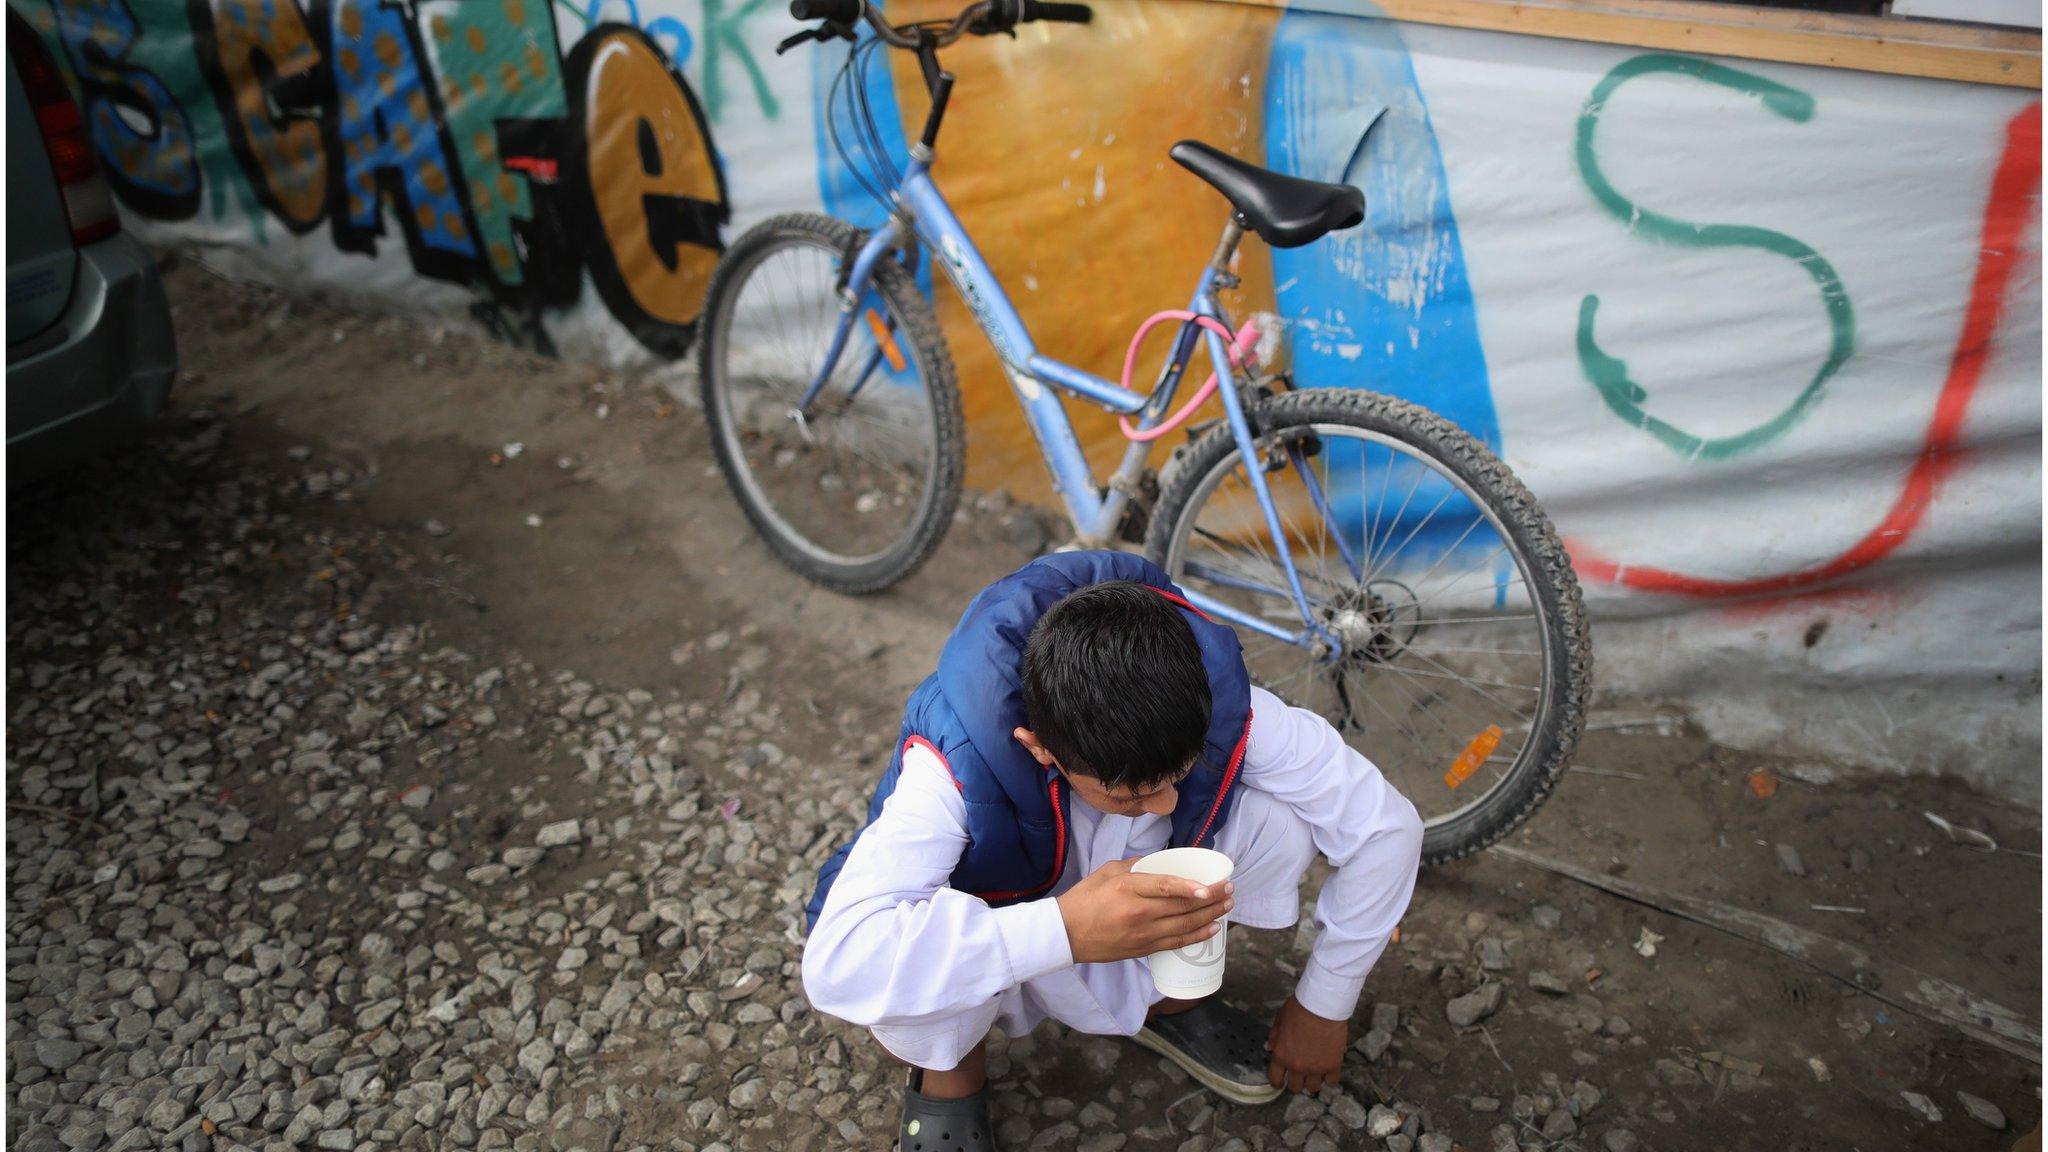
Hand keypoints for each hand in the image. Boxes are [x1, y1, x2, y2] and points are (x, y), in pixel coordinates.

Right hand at [1056, 858, 1232, 963]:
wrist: (1066, 934)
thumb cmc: (1084, 898)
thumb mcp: (1107, 871)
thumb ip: (1136, 865)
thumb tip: (1161, 862)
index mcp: (1128, 889)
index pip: (1165, 887)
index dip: (1190, 888)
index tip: (1211, 886)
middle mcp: (1138, 913)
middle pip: (1182, 907)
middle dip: (1211, 898)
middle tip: (1229, 889)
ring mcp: (1142, 934)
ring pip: (1184, 926)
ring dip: (1211, 915)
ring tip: (1227, 905)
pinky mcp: (1143, 949)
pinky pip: (1176, 943)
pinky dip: (1197, 936)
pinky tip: (1213, 928)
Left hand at [1266, 995, 1346, 1093]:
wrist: (1322, 1006)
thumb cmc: (1299, 1009)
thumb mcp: (1280, 1020)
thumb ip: (1274, 1037)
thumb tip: (1269, 1048)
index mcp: (1281, 1055)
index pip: (1275, 1078)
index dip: (1277, 1082)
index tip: (1280, 1082)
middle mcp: (1297, 1066)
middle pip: (1295, 1087)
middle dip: (1296, 1082)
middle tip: (1300, 1075)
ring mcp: (1315, 1068)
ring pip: (1313, 1088)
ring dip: (1313, 1082)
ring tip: (1315, 1074)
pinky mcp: (1332, 1065)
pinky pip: (1332, 1082)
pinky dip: (1330, 1078)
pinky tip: (1329, 1071)